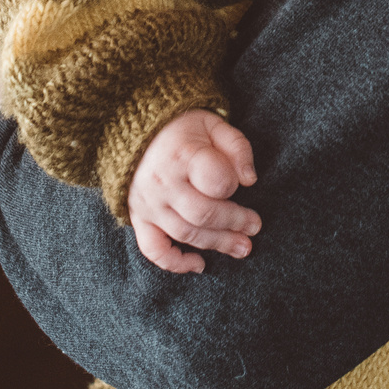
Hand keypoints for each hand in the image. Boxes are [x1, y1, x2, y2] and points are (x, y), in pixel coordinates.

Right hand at [127, 109, 261, 274]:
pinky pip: (153, 249)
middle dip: (235, 223)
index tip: (239, 184)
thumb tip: (250, 179)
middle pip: (204, 214)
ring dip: (218, 244)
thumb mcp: (212, 123)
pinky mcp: (139, 218)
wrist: (133, 129)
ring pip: (186, 234)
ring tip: (242, 247)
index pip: (215, 180)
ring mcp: (148, 204)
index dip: (232, 185)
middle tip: (255, 228)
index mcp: (182, 155)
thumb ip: (237, 146)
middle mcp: (163, 183)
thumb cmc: (181, 127)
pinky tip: (199, 264)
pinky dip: (175, 263)